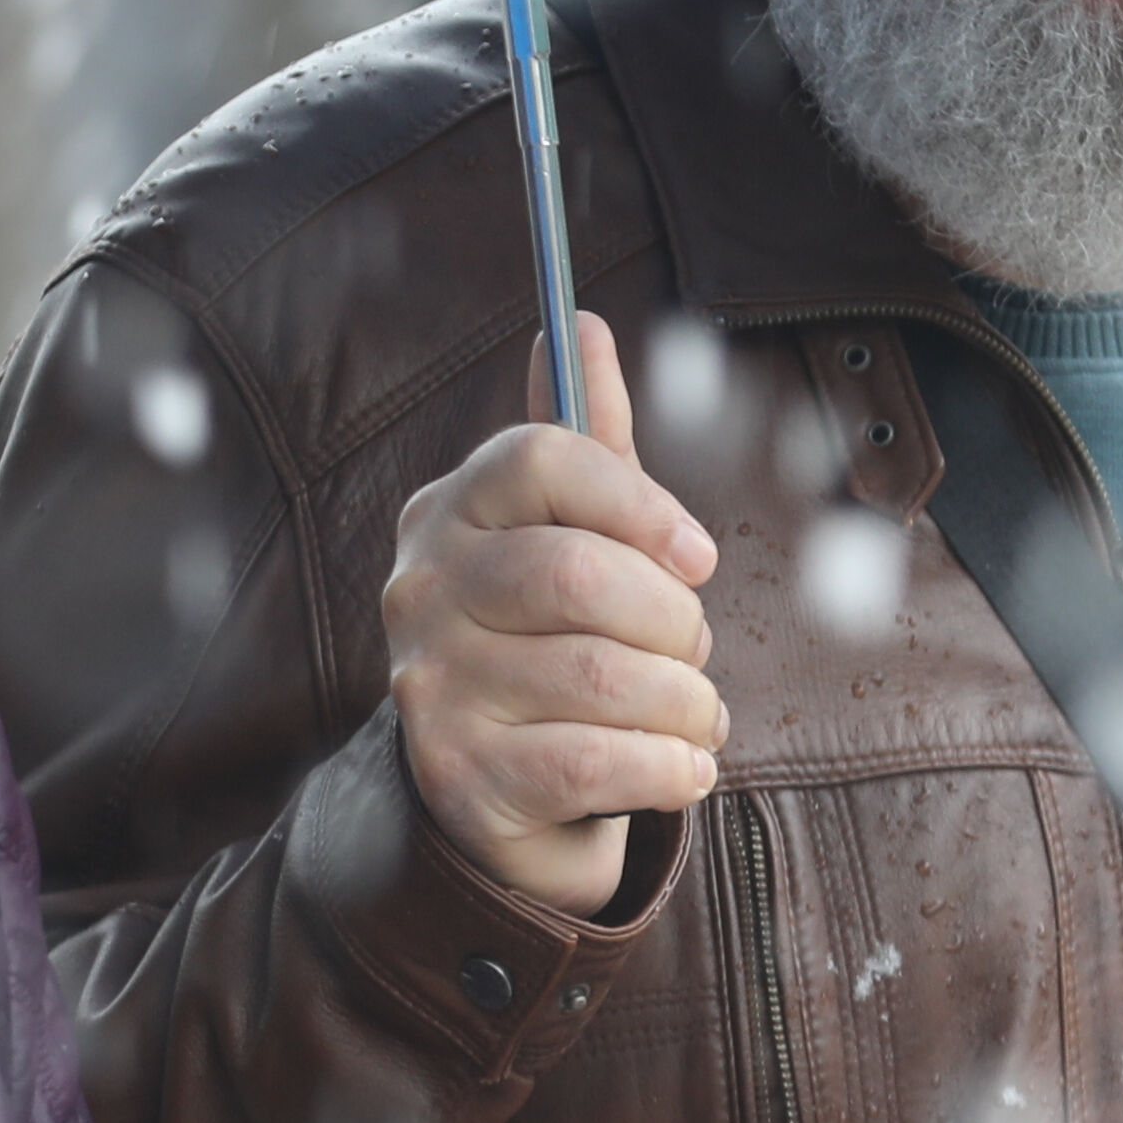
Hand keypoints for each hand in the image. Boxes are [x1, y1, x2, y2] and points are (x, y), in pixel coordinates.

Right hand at [384, 313, 724, 913]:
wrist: (504, 797)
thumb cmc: (557, 645)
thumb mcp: (576, 537)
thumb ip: (590, 442)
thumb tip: (582, 325)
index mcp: (452, 511)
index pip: (542, 458)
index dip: (641, 501)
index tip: (701, 556)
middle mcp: (421, 590)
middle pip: (578, 571)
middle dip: (674, 619)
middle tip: (693, 651)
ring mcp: (432, 685)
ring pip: (601, 673)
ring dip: (685, 701)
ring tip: (694, 715)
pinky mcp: (459, 776)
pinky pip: (596, 759)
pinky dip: (669, 766)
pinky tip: (683, 766)